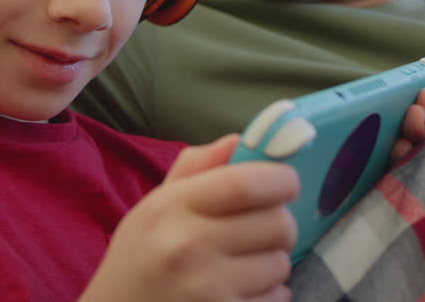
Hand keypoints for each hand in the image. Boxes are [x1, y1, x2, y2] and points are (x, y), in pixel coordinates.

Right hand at [82, 134, 298, 301]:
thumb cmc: (138, 260)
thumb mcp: (153, 208)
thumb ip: (196, 168)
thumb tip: (240, 139)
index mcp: (170, 208)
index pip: (246, 182)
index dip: (281, 179)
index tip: (286, 183)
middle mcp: (188, 246)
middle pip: (276, 222)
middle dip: (278, 224)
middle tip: (260, 231)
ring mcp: (207, 289)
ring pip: (281, 263)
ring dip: (271, 262)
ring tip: (242, 266)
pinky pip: (277, 297)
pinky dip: (269, 294)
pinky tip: (240, 292)